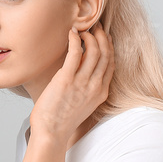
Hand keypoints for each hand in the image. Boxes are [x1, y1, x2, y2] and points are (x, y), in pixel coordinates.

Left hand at [29, 22, 113, 144]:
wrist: (51, 133)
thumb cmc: (61, 120)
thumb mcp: (82, 104)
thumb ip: (86, 87)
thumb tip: (81, 68)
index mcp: (101, 92)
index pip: (111, 64)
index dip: (109, 47)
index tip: (104, 37)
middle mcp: (95, 86)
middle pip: (106, 54)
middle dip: (102, 37)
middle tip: (95, 27)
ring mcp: (82, 83)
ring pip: (94, 51)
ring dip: (89, 36)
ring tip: (81, 30)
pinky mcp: (66, 80)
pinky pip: (75, 53)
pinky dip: (75, 40)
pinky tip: (71, 33)